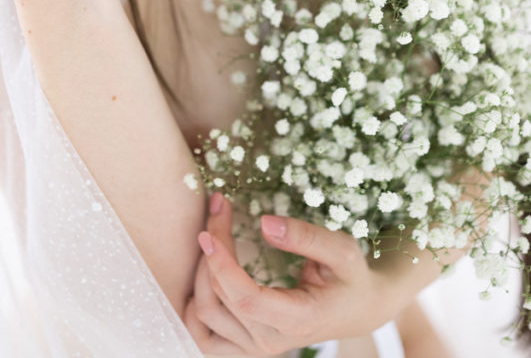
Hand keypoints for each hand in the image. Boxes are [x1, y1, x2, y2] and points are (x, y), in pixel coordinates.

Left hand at [184, 194, 402, 355]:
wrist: (357, 309)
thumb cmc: (350, 277)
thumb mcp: (343, 250)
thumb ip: (306, 236)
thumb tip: (263, 223)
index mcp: (298, 320)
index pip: (246, 299)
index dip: (222, 264)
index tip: (209, 230)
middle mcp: (272, 341)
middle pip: (222, 298)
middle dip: (213, 249)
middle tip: (219, 208)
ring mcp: (256, 349)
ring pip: (205, 315)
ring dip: (200, 273)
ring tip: (212, 234)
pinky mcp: (246, 347)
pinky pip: (204, 337)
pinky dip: (194, 308)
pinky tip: (202, 277)